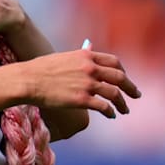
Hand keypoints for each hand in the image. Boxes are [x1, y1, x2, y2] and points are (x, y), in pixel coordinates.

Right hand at [13, 48, 140, 117]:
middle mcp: (90, 68)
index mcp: (86, 56)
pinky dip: (110, 112)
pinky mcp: (82, 99)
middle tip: (136, 94)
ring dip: (123, 103)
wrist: (28, 80)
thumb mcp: (63, 57)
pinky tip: (111, 115)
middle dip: (130, 87)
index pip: (114, 62)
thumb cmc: (41, 69)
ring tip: (125, 109)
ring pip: (115, 93)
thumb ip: (79, 56)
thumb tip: (88, 48)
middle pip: (120, 77)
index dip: (122, 71)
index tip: (125, 78)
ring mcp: (87, 84)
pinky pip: (104, 107)